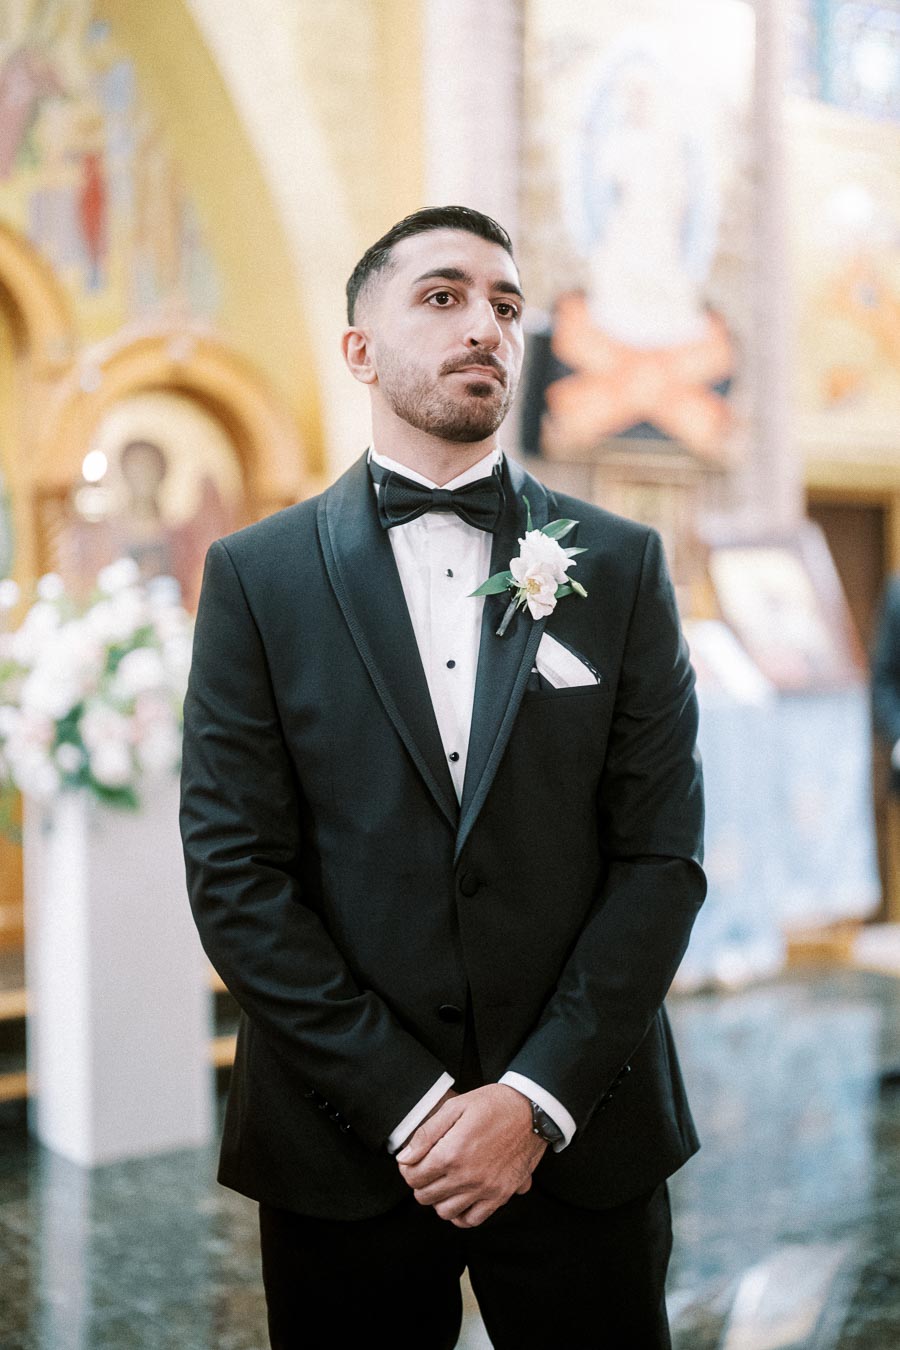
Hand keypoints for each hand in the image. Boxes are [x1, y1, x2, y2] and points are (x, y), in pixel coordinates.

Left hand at [396, 1085, 546, 1227]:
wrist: (532, 1110)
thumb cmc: (493, 1104)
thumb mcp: (455, 1107)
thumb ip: (426, 1134)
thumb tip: (404, 1158)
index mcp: (451, 1153)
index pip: (413, 1177)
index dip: (408, 1168)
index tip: (414, 1160)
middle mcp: (466, 1177)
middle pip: (425, 1196)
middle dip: (421, 1183)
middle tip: (428, 1169)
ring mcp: (484, 1189)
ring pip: (445, 1212)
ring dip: (439, 1199)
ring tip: (444, 1182)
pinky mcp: (500, 1196)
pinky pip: (472, 1220)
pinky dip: (461, 1214)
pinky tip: (461, 1198)